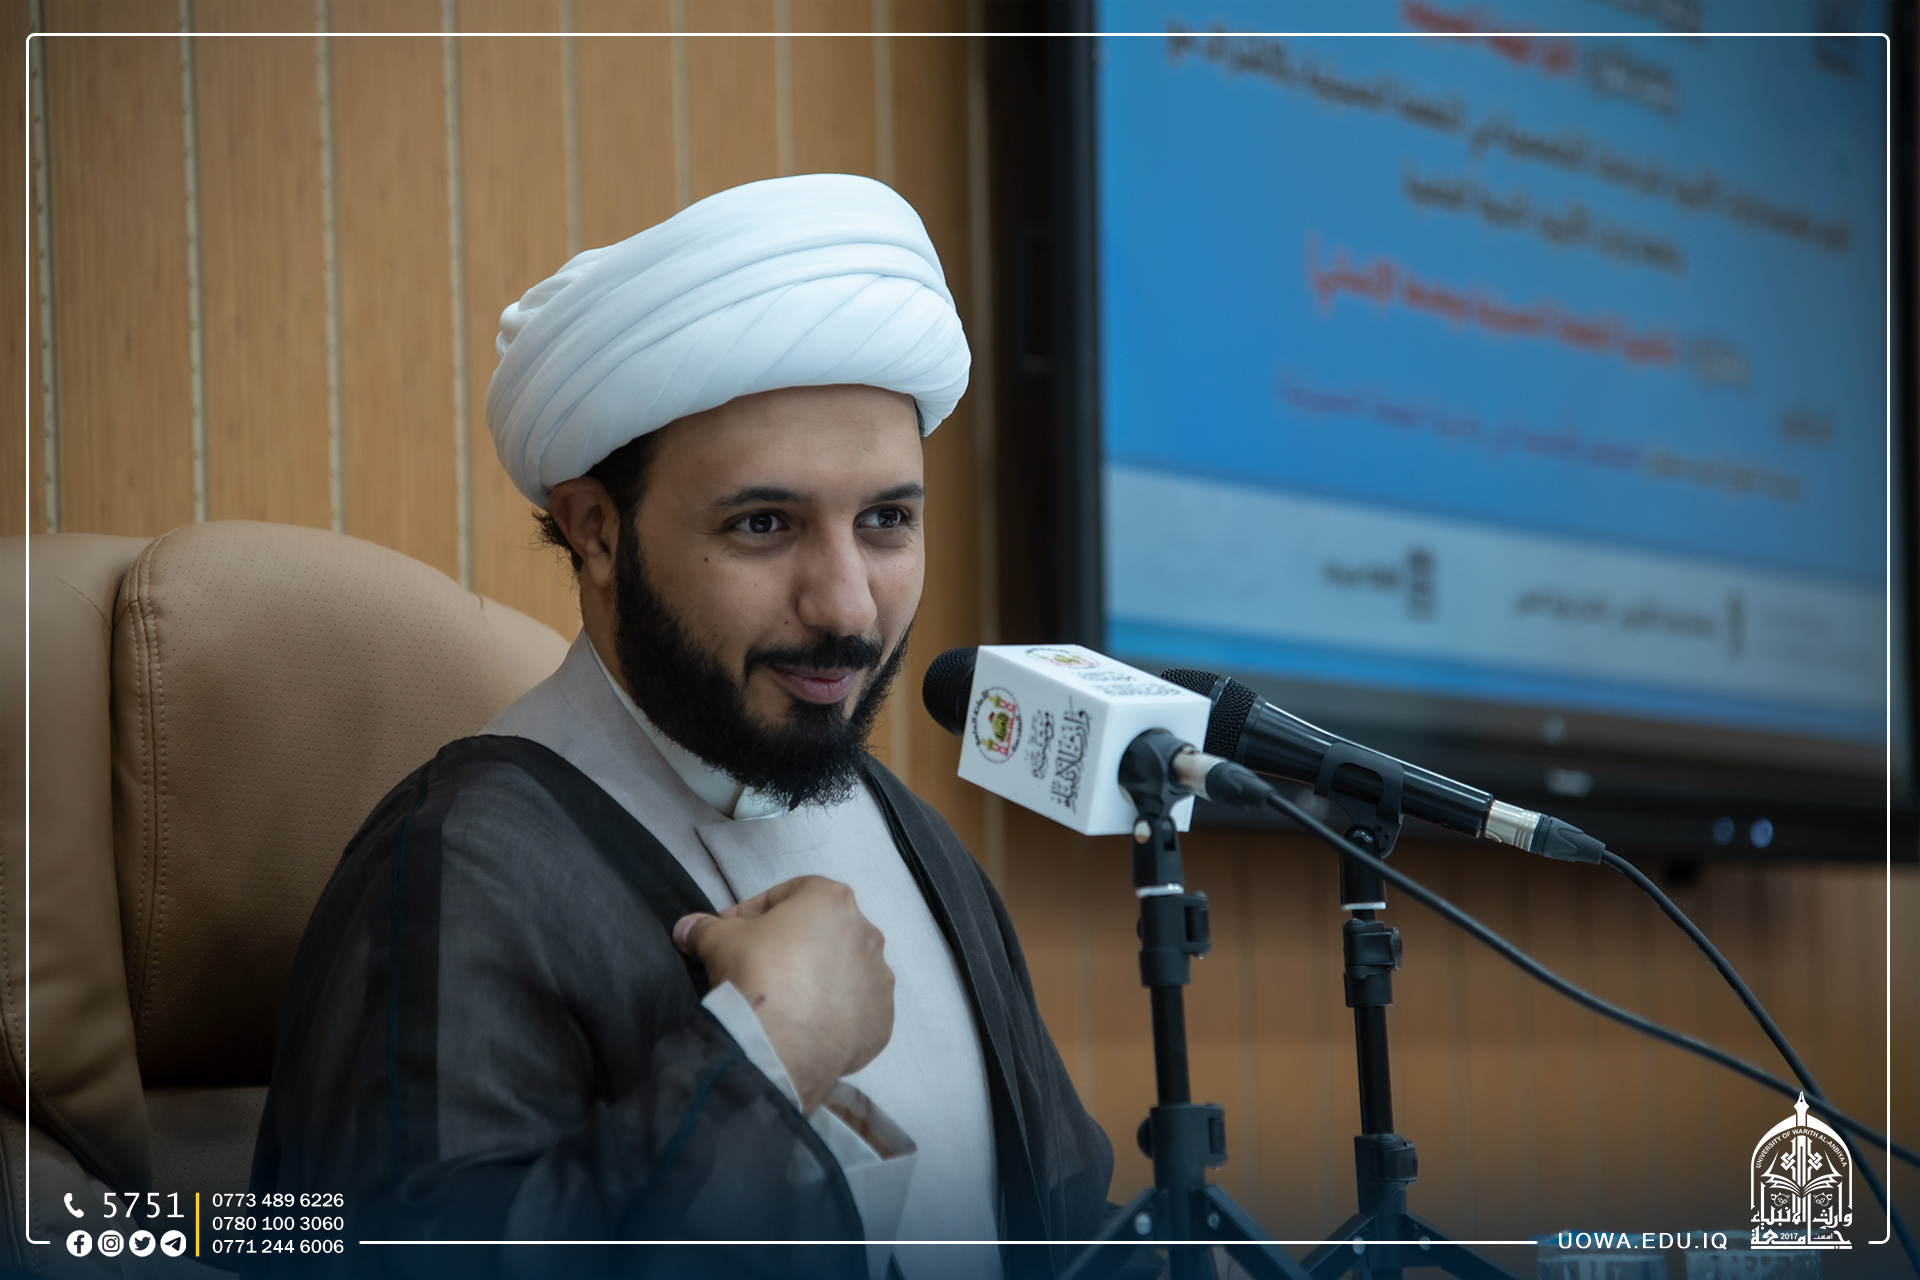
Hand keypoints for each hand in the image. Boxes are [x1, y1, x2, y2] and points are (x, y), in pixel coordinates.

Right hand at [673, 876, 893, 1112]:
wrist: (777, 1044)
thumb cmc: (755, 974)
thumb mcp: (718, 940)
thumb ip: (704, 927)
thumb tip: (686, 928)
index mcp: (833, 900)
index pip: (793, 893)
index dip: (759, 910)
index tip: (735, 929)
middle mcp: (866, 934)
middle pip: (824, 931)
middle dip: (793, 944)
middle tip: (760, 965)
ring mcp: (879, 980)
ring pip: (845, 971)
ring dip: (819, 979)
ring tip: (786, 1001)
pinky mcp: (881, 1021)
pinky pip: (857, 1011)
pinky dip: (836, 1015)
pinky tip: (808, 1027)